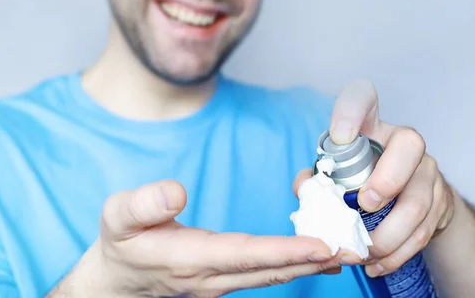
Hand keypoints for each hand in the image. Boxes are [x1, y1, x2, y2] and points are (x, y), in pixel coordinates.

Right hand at [63, 180, 340, 297]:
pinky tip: (319, 258)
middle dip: (316, 261)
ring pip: (274, 275)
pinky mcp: (226, 280)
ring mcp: (221, 283)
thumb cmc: (121, 244)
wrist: (116, 282)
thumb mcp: (118, 217)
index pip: (246, 254)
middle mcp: (213, 276)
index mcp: (190, 257)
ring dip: (312, 265)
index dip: (286, 251)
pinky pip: (267, 274)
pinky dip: (296, 265)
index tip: (323, 246)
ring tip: (349, 253)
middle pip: (272, 269)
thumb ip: (143, 203)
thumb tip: (176, 191)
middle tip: (358, 250)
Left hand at [294, 80, 454, 277]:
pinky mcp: (440, 202)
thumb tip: (305, 189)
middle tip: (362, 205)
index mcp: (372, 127)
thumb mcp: (339, 171)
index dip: (351, 111)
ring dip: (387, 234)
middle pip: (410, 145)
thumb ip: (318, 177)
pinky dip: (397, 254)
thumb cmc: (365, 176)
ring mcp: (428, 171)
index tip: (340, 136)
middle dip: (386, 181)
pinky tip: (375, 264)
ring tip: (362, 251)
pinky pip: (422, 232)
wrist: (413, 194)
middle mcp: (405, 143)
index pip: (363, 98)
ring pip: (418, 202)